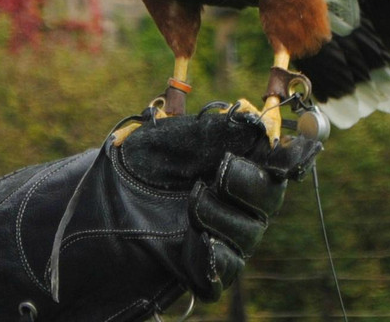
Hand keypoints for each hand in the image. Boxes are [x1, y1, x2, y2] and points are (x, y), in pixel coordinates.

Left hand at [0, 109, 320, 321]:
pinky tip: (196, 240)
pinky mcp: (201, 269)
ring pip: (251, 230)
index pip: (282, 155)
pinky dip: (216, 253)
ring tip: (193, 202)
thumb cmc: (127, 167)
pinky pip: (226, 267)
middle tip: (218, 171)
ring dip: (228, 213)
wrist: (82, 214)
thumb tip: (258, 121)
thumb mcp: (168, 141)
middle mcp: (233, 196)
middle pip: (273, 193)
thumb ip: (214, 132)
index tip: (307, 136)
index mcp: (232, 159)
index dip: (301, 146)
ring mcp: (219, 234)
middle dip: (252, 181)